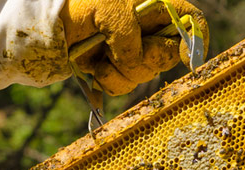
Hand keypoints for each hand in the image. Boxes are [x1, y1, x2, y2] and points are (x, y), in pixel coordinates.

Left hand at [60, 0, 209, 95]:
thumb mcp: (110, 11)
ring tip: (102, 56)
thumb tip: (137, 63)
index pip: (191, 21)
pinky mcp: (117, 70)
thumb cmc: (80, 5)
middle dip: (148, 58)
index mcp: (155, 7)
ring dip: (123, 71)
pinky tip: (96, 68)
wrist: (48, 26)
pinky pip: (126, 86)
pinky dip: (110, 81)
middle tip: (126, 50)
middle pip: (171, 55)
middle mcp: (148, 30)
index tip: (186, 59)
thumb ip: (130, 36)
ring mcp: (133, 51)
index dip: (196, 40)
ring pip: (146, 74)